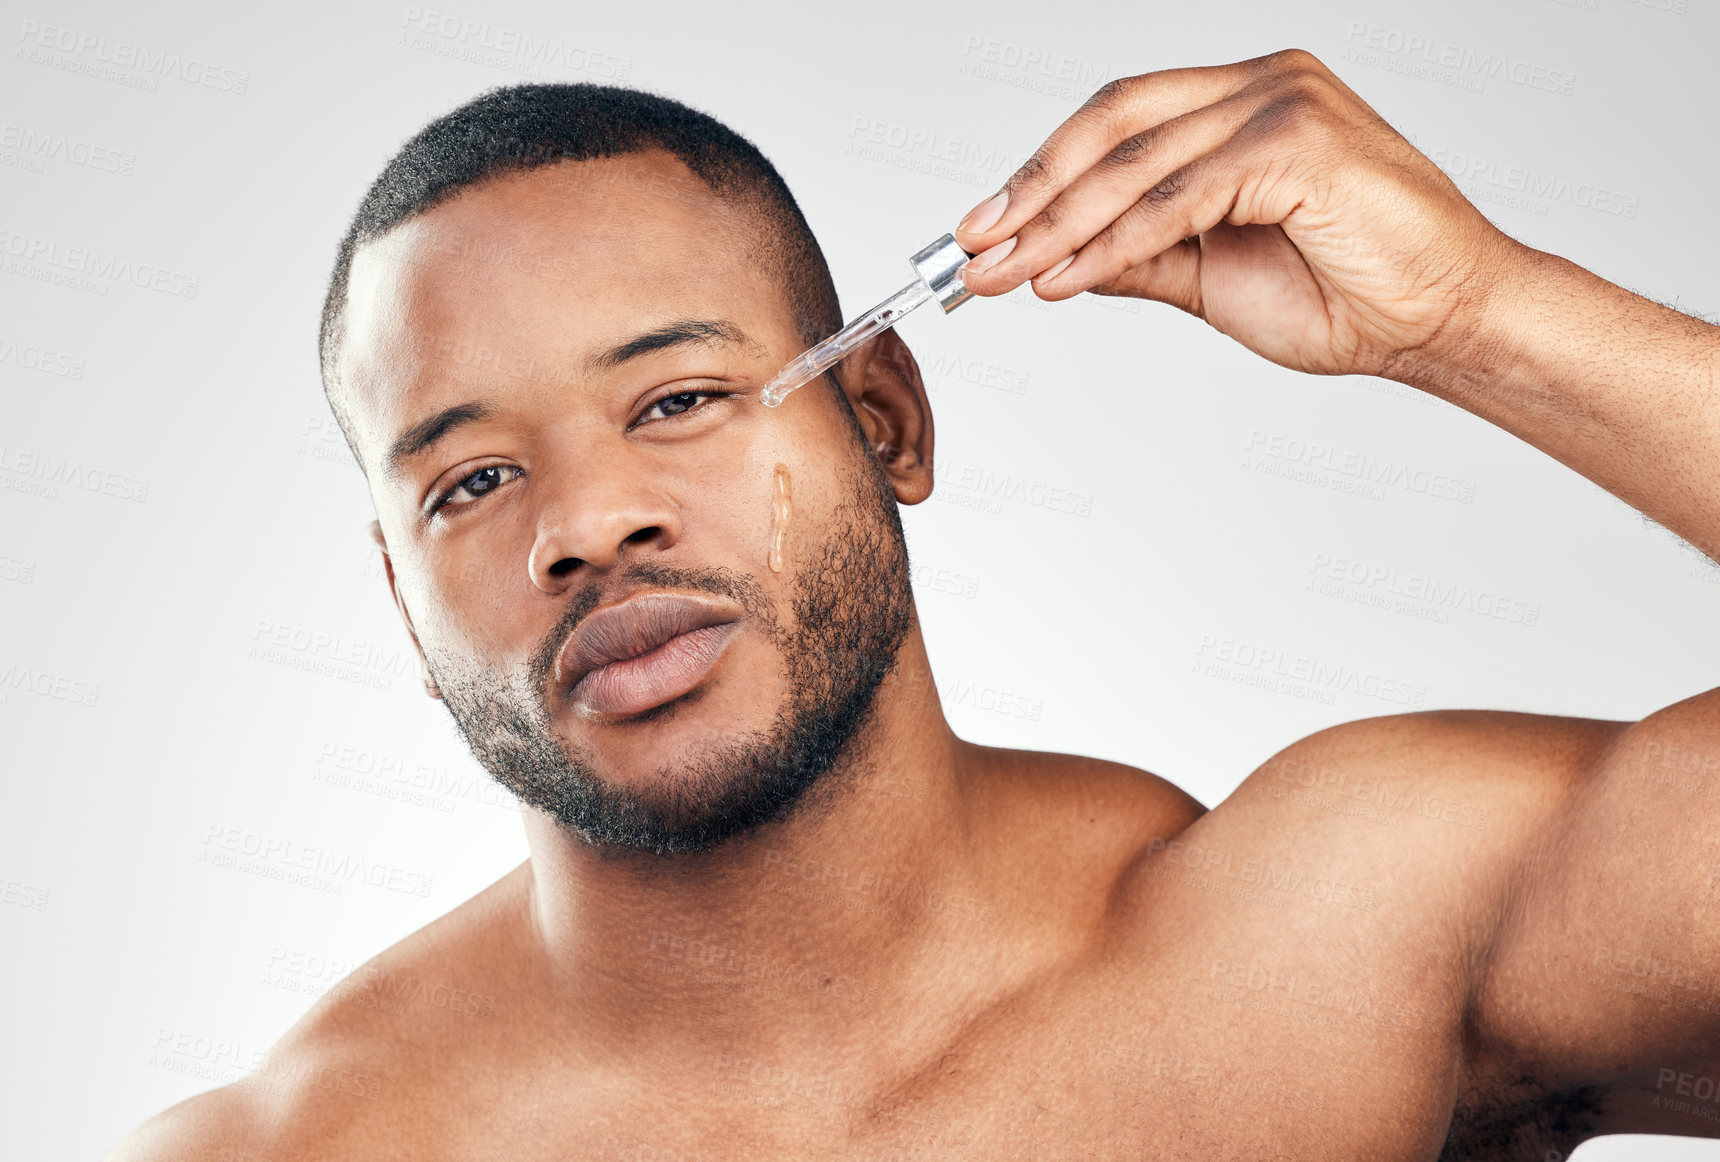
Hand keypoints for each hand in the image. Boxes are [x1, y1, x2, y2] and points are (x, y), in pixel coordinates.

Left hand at [953, 49, 1525, 382]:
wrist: (1439, 323)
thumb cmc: (1349, 294)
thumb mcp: (1209, 276)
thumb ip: (1138, 254)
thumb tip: (1056, 258)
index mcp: (1244, 101)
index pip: (1118, 119)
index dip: (1043, 172)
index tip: (985, 228)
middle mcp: (1263, 84)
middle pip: (1113, 124)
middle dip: (1033, 191)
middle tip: (972, 248)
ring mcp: (1284, 102)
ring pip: (1137, 163)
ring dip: (1058, 225)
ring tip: (1004, 273)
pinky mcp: (1299, 142)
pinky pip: (1179, 198)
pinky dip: (1113, 241)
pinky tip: (1066, 277)